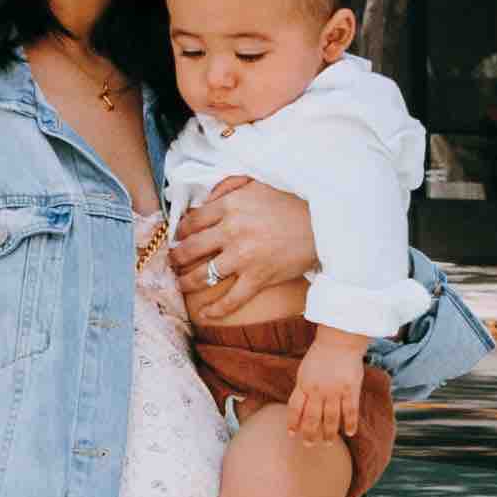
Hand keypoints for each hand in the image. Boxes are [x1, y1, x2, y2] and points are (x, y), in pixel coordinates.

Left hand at [166, 174, 317, 318]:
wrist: (324, 223)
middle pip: (191, 249)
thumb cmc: (292, 201)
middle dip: (177, 258)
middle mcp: (231, 231)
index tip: (177, 238)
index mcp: (230, 206)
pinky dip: (215, 310)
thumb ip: (230, 186)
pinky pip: (231, 299)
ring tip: (181, 285)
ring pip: (203, 275)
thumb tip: (207, 198)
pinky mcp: (258, 278)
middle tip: (172, 263)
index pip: (192, 221)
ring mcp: (243, 257)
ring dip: (187, 282)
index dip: (180, 232)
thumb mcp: (258, 182)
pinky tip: (204, 314)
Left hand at [291, 335, 370, 443]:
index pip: (296, 409)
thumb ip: (303, 387)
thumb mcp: (305, 370)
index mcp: (304, 384)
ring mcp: (334, 391)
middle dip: (309, 434)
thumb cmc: (322, 354)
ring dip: (328, 434)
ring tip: (327, 443)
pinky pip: (350, 411)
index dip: (293, 423)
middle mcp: (317, 390)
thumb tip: (300, 405)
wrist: (340, 340)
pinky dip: (350, 424)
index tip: (292, 434)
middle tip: (309, 445)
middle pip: (312, 418)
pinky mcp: (350, 389)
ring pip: (331, 419)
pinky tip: (349, 433)